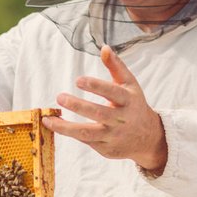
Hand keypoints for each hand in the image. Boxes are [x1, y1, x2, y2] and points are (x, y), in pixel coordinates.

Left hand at [41, 46, 166, 172]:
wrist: (148, 137)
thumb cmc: (134, 105)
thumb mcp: (130, 85)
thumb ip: (116, 66)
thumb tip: (104, 48)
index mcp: (129, 100)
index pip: (113, 92)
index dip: (96, 86)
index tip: (78, 80)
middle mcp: (122, 119)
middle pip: (99, 113)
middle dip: (78, 106)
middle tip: (60, 97)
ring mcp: (114, 136)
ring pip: (88, 133)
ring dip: (66, 127)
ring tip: (49, 119)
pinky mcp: (106, 149)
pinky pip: (86, 141)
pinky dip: (70, 133)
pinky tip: (55, 125)